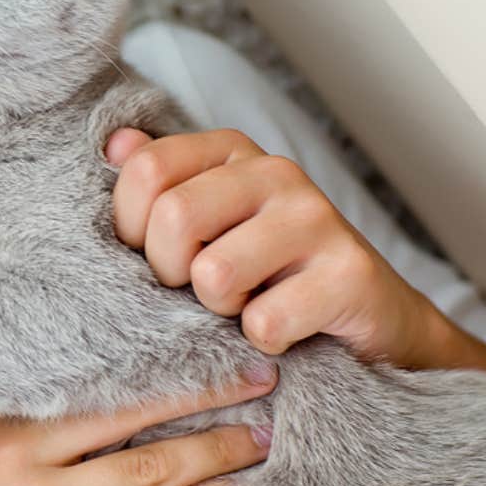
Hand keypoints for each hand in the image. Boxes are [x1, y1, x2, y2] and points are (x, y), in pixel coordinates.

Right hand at [0, 369, 275, 485]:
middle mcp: (22, 462)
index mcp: (0, 420)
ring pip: (148, 480)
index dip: (158, 362)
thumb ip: (26, 402)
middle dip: (205, 398)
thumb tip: (104, 360)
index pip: (93, 379)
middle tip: (260, 379)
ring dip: (213, 459)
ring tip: (256, 441)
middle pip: (134, 422)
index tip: (207, 339)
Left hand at [104, 127, 485, 404]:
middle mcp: (276, 171)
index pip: (146, 170)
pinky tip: (284, 328)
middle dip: (171, 271)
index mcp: (232, 151)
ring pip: (215, 274)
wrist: (370, 315)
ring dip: (220, 309)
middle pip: (174, 218)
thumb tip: (115, 144)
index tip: (154, 253)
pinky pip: (264, 323)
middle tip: (201, 286)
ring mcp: (318, 218)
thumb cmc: (267, 267)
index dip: (131, 227)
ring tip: (246, 303)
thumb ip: (158, 184)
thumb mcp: (207, 221)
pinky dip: (262, 341)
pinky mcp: (350, 273)